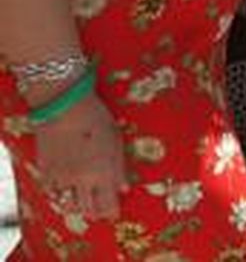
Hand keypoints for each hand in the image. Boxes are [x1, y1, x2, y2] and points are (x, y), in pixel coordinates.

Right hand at [34, 93, 126, 220]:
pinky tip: (66, 190)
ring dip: (77, 205)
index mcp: (103, 173)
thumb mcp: (116, 141)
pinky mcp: (45, 172)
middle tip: (100, 210)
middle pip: (87, 209)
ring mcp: (61, 178)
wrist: (64, 107)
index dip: (111, 212)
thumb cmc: (97, 119)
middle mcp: (81, 181)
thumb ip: (119, 168)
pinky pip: (53, 192)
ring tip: (84, 202)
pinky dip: (60, 194)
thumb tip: (124, 189)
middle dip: (95, 212)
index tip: (114, 214)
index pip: (107, 205)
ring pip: (68, 204)